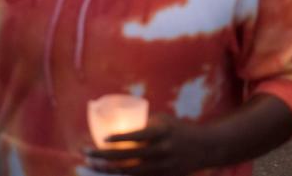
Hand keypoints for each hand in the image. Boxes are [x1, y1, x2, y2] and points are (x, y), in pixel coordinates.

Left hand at [84, 115, 208, 175]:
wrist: (205, 147)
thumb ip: (143, 125)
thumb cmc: (179, 129)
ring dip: (108, 169)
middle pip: (127, 156)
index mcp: (163, 132)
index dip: (120, 138)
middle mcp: (162, 150)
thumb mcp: (164, 122)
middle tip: (86, 152)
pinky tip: (109, 173)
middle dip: (103, 156)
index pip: (138, 135)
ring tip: (93, 165)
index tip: (103, 139)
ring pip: (129, 171)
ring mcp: (162, 166)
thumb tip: (118, 128)